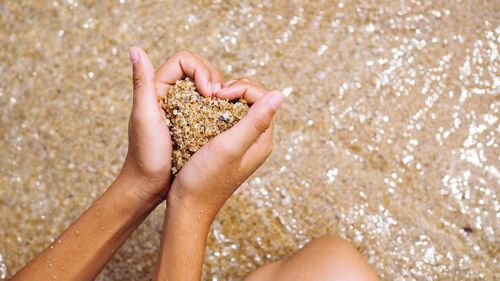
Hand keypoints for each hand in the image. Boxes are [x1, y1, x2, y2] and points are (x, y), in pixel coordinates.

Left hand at [118, 48, 223, 202]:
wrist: (147, 187)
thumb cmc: (145, 155)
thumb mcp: (145, 117)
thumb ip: (142, 82)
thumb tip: (135, 49)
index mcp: (158, 87)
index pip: (185, 60)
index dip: (202, 70)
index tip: (209, 92)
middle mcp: (171, 94)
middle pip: (200, 71)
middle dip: (215, 80)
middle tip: (221, 101)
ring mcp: (184, 109)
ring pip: (208, 89)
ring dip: (221, 94)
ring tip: (225, 110)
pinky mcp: (193, 124)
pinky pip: (211, 108)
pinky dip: (221, 109)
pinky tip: (226, 121)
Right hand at [167, 78, 284, 217]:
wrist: (187, 207)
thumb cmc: (205, 180)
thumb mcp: (230, 147)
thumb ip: (255, 121)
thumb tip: (280, 94)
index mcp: (262, 140)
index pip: (263, 97)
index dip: (241, 88)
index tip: (218, 94)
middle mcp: (256, 141)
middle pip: (254, 100)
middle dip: (234, 90)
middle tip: (212, 95)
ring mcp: (241, 144)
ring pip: (239, 107)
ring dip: (224, 99)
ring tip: (206, 102)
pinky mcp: (227, 147)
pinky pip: (227, 118)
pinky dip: (216, 110)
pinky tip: (202, 113)